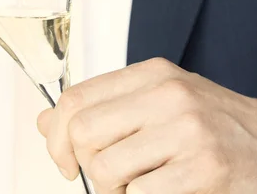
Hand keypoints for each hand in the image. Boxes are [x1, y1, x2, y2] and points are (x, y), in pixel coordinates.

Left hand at [37, 58, 256, 193]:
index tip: (63, 159)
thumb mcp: (156, 103)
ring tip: (140, 184)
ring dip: (114, 188)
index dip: (56, 135)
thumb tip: (45, 124)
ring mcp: (188, 129)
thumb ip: (102, 108)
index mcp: (150, 74)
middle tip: (107, 176)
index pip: (75, 99)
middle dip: (84, 164)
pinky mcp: (205, 167)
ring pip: (105, 168)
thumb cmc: (211, 125)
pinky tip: (164, 191)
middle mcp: (167, 94)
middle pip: (83, 132)